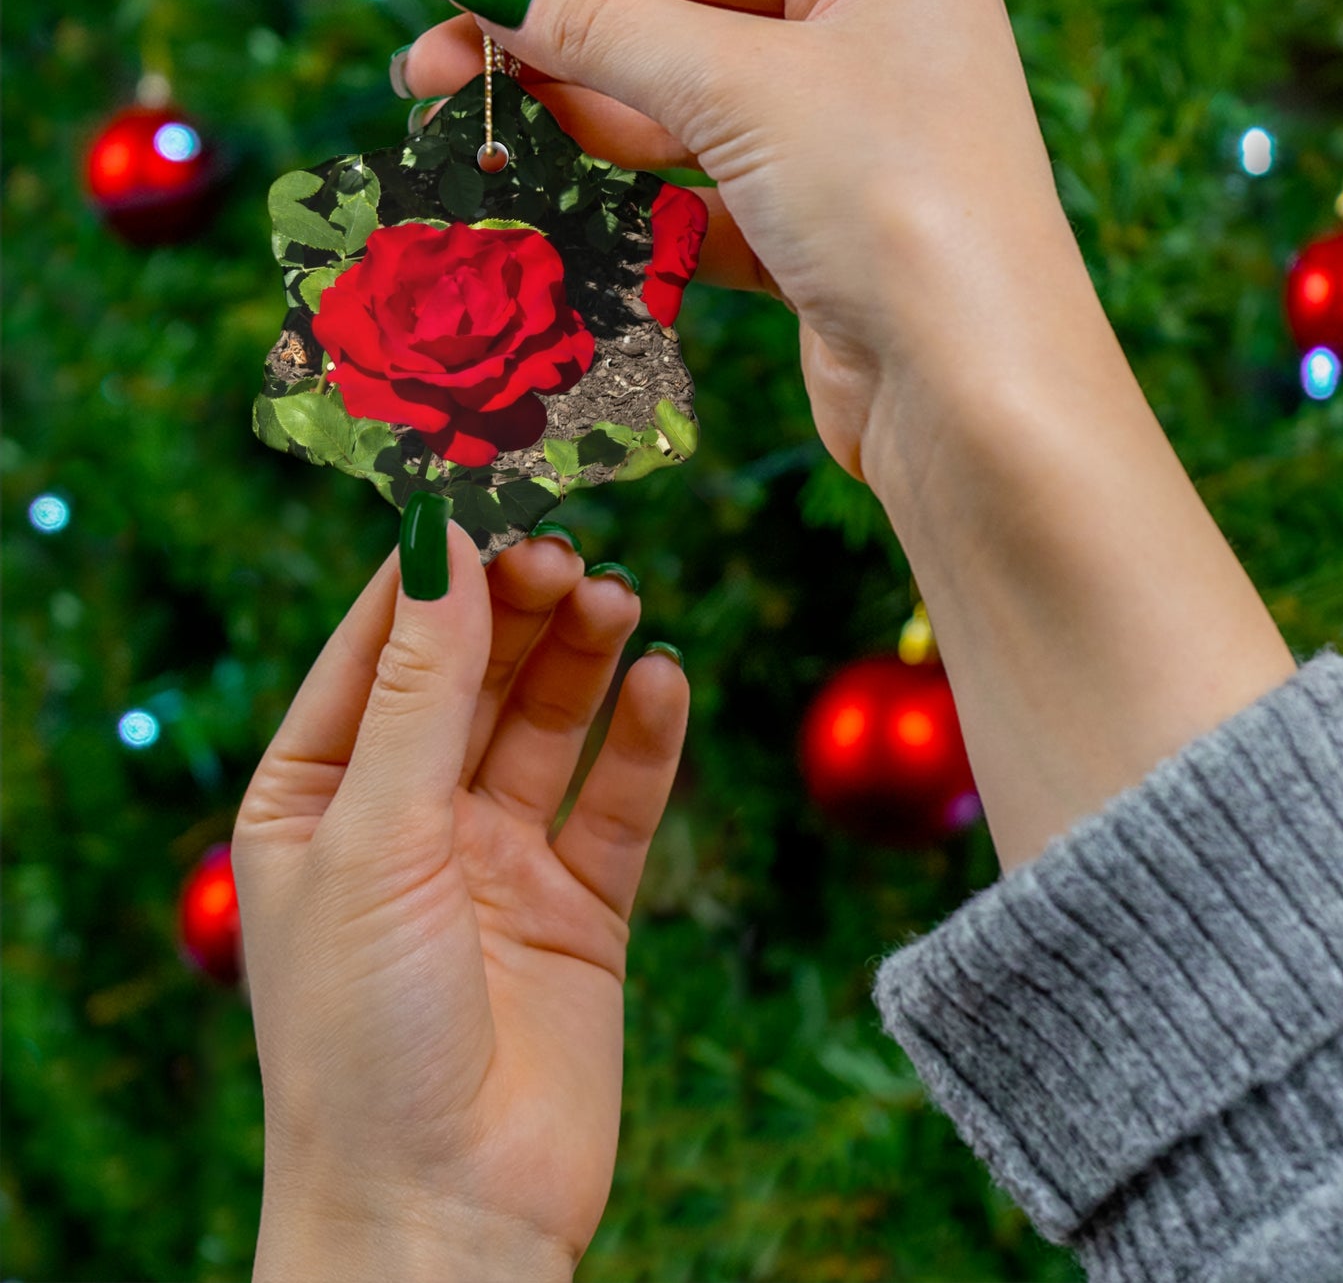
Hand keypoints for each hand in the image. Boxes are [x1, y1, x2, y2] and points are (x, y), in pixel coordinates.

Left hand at [233, 527, 686, 1279]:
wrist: (445, 1216)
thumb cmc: (363, 1037)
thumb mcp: (376, 839)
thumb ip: (419, 690)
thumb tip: (442, 543)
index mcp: (319, 797)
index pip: (377, 648)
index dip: (431, 571)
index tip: (487, 490)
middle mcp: (408, 817)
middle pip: (473, 674)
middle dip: (518, 608)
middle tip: (568, 553)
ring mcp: (498, 860)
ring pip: (549, 723)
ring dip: (583, 657)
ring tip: (619, 600)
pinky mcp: (580, 906)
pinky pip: (617, 801)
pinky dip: (644, 740)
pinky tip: (665, 682)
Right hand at [402, 0, 1088, 481]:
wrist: (973, 397)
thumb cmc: (893, 203)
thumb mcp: (742, 88)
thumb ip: (607, 29)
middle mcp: (871, 42)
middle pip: (679, 27)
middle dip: (555, 50)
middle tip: (429, 73)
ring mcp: (846, 147)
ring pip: (684, 120)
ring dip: (579, 129)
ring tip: (471, 135)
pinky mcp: (819, 240)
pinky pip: (705, 204)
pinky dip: (632, 208)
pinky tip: (550, 206)